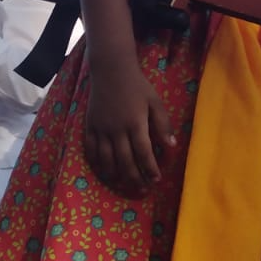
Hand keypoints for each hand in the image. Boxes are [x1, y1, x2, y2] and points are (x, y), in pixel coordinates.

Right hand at [84, 60, 172, 195]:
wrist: (111, 70)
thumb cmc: (137, 86)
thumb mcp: (155, 101)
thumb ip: (163, 124)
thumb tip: (171, 146)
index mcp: (135, 123)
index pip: (143, 152)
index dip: (150, 168)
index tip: (156, 179)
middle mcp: (117, 129)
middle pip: (125, 161)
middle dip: (135, 178)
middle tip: (143, 189)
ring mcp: (101, 129)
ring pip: (106, 160)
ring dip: (116, 176)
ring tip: (124, 185)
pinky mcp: (90, 127)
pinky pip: (90, 151)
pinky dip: (97, 165)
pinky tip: (104, 173)